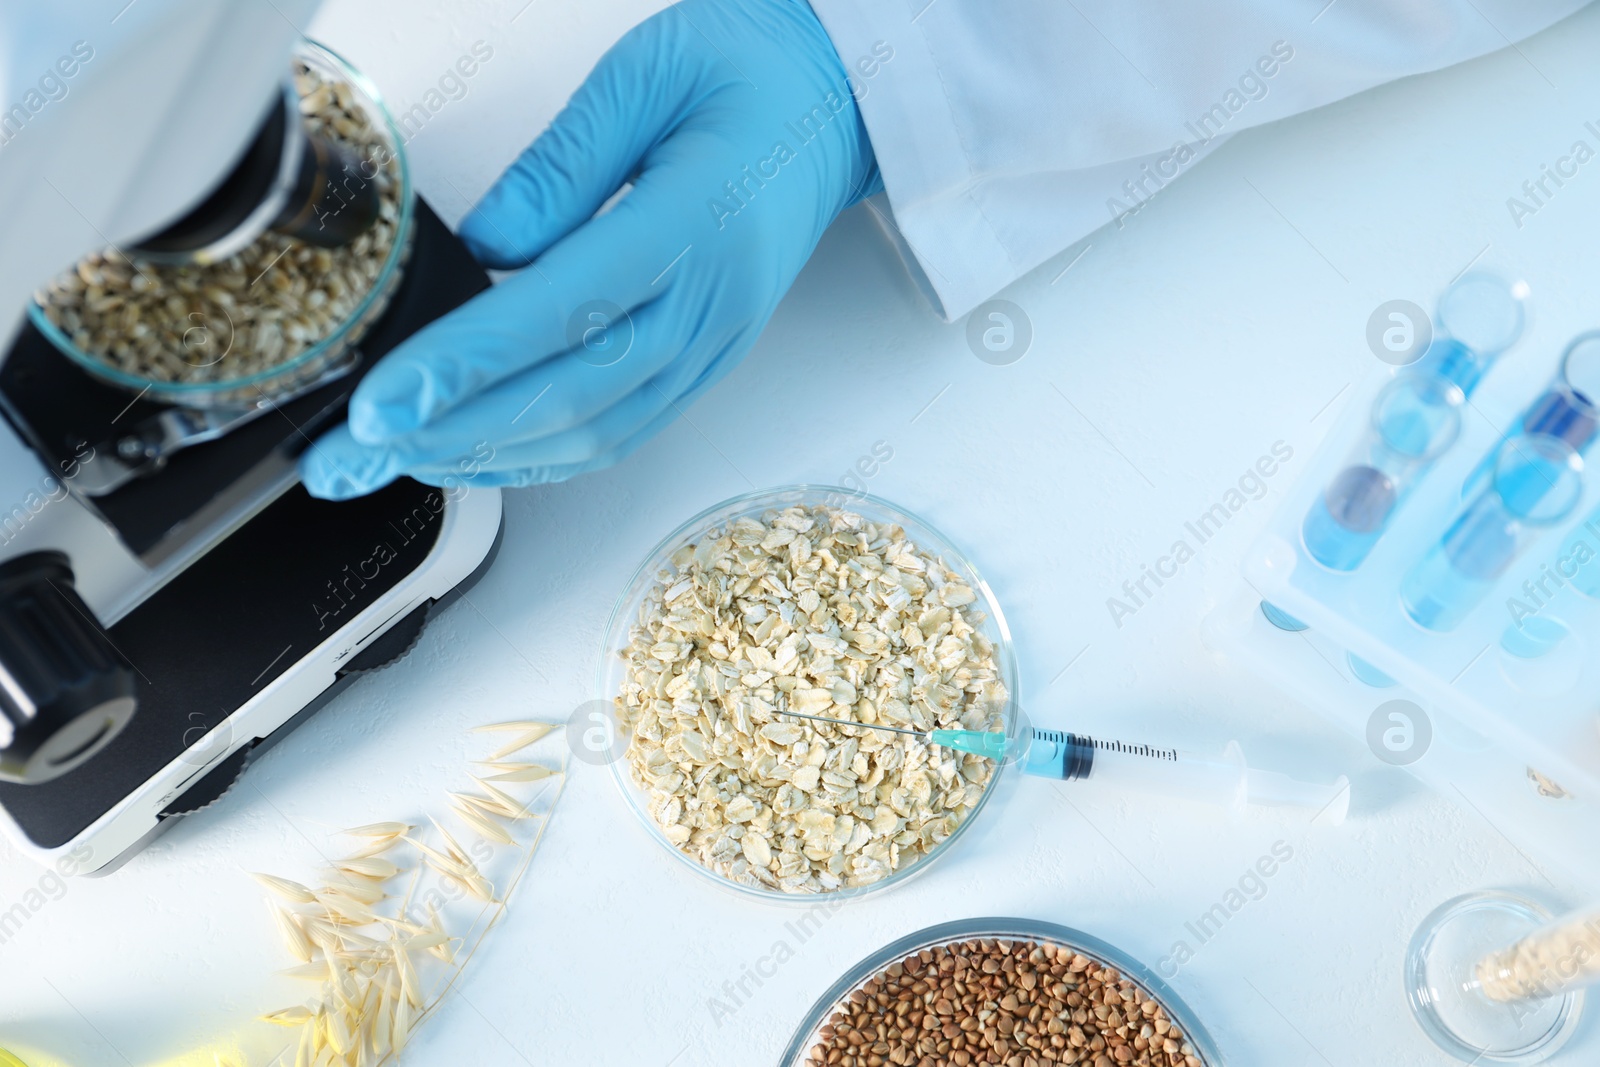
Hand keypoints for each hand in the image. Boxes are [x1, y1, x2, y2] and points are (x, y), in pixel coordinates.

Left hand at [300, 0, 879, 497]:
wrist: (836, 107)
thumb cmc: (751, 75)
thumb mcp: (649, 75)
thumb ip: (563, 162)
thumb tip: (483, 243)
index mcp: (693, 226)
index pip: (563, 313)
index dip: (466, 367)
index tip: (384, 403)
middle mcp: (709, 305)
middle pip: (572, 398)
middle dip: (450, 434)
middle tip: (353, 455)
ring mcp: (712, 344)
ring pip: (596, 433)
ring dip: (489, 459)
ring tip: (396, 460)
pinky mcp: (706, 361)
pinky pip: (623, 431)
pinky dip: (545, 457)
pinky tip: (481, 456)